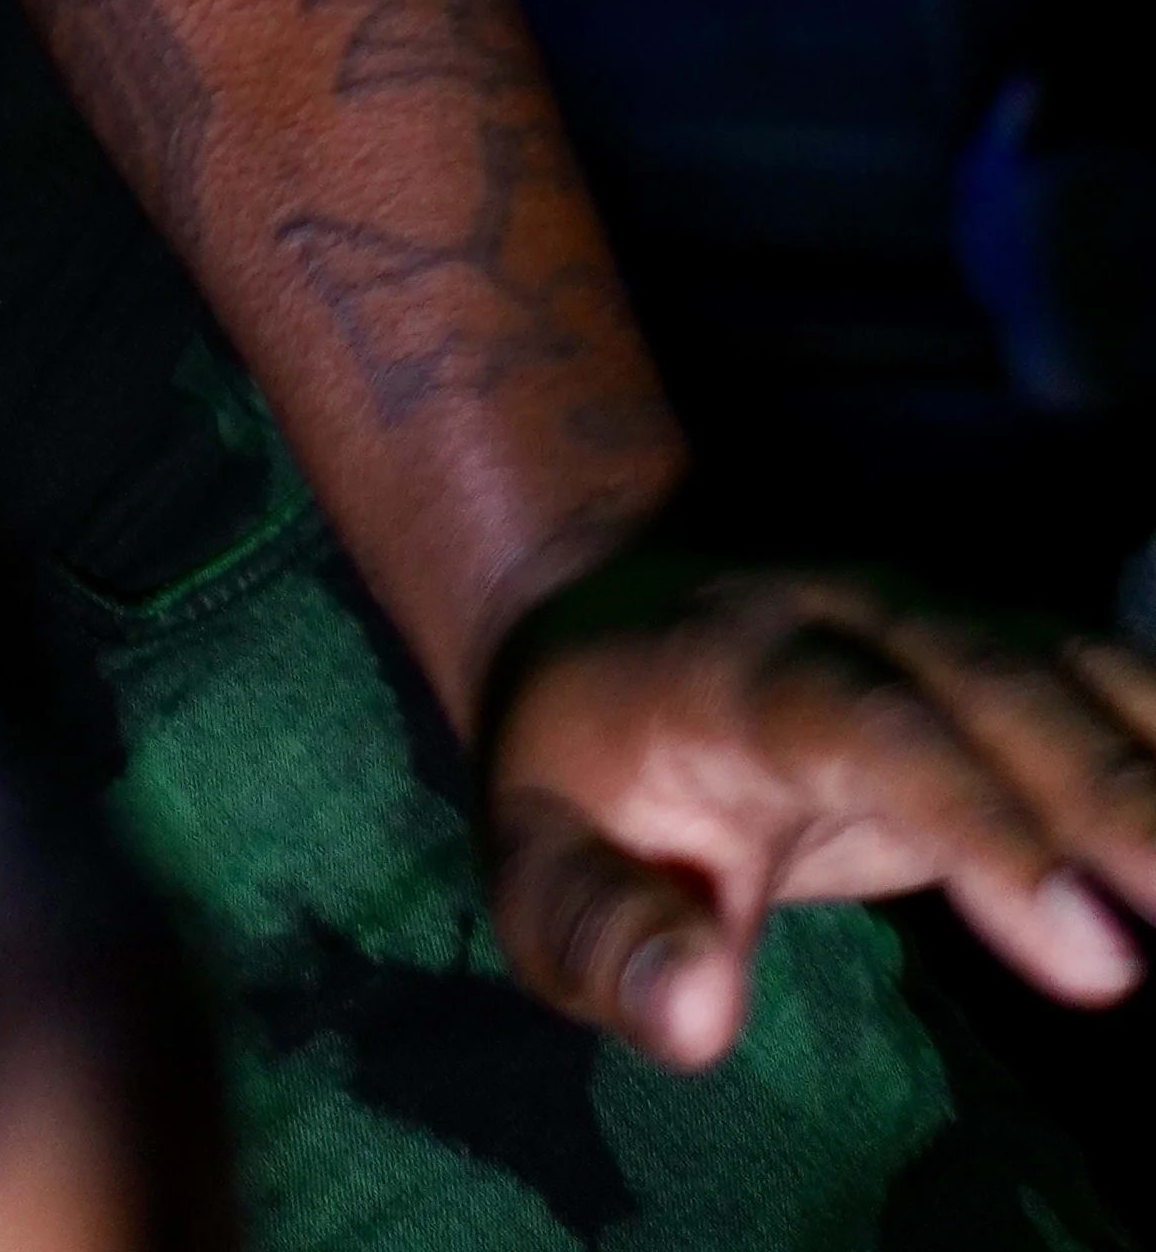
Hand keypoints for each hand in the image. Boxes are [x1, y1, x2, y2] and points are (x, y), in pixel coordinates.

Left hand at [482, 551, 1155, 1063]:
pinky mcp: (984, 638)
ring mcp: (922, 611)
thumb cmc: (583, 779)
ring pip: (1060, 663)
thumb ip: (602, 938)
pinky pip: (1094, 670)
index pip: (862, 724)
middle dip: (1104, 800)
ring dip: (1153, 767)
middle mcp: (839, 613)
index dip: (978, 821)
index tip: (1089, 953)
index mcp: (725, 664)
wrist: (600, 620)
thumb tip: (697, 1020)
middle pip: (988, 683)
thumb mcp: (537, 866)